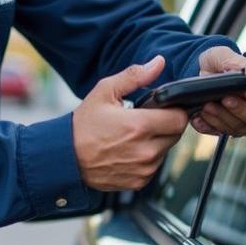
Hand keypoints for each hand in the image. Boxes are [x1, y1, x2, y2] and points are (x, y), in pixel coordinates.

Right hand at [73, 56, 189, 190]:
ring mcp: (143, 169)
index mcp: (140, 126)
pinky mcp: (139, 181)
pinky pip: (155, 166)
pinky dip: (148, 158)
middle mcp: (145, 151)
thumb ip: (135, 76)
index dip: (174, 110)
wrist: (66, 157)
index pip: (180, 118)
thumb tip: (158, 63)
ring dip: (158, 141)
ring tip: (134, 135)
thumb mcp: (105, 92)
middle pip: (176, 134)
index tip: (163, 107)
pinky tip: (130, 150)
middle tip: (145, 120)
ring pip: (167, 150)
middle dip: (166, 124)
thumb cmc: (83, 125)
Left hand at [191, 46, 245, 137]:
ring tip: (207, 106)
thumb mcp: (224, 56)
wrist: (200, 74)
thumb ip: (240, 64)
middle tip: (224, 99)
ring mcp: (245, 122)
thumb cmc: (218, 63)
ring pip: (239, 127)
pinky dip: (209, 125)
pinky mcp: (229, 129)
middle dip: (238, 108)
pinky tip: (199, 117)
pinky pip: (221, 132)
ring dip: (221, 117)